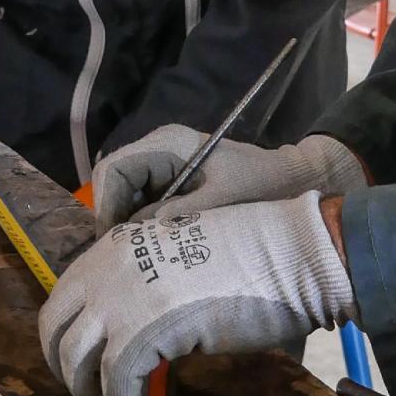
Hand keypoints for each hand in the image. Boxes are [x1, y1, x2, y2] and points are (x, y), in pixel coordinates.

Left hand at [39, 194, 356, 395]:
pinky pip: (116, 382)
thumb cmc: (255, 257)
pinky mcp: (148, 327)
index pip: (63, 300)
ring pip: (76, 359)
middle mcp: (109, 266)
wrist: (292, 253)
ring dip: (90, 395)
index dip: (67, 341)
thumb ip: (148, 285)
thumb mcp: (182, 260)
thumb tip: (136, 333)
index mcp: (117, 246)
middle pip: (56, 331)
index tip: (88, 368)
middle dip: (68, 371)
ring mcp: (124, 296)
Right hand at [91, 125, 365, 233]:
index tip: (110, 238)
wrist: (288, 178)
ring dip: (124, 220)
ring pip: (125, 191)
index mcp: (168, 143)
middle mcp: (159, 148)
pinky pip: (143, 198)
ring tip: (128, 253)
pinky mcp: (172, 179)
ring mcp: (164, 163)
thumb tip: (139, 232)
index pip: (116, 167)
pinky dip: (139, 221)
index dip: (106, 202)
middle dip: (112, 214)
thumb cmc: (258, 183)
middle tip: (115, 252)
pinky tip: (145, 244)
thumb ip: (180, 213)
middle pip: (115, 179)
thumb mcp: (220, 200)